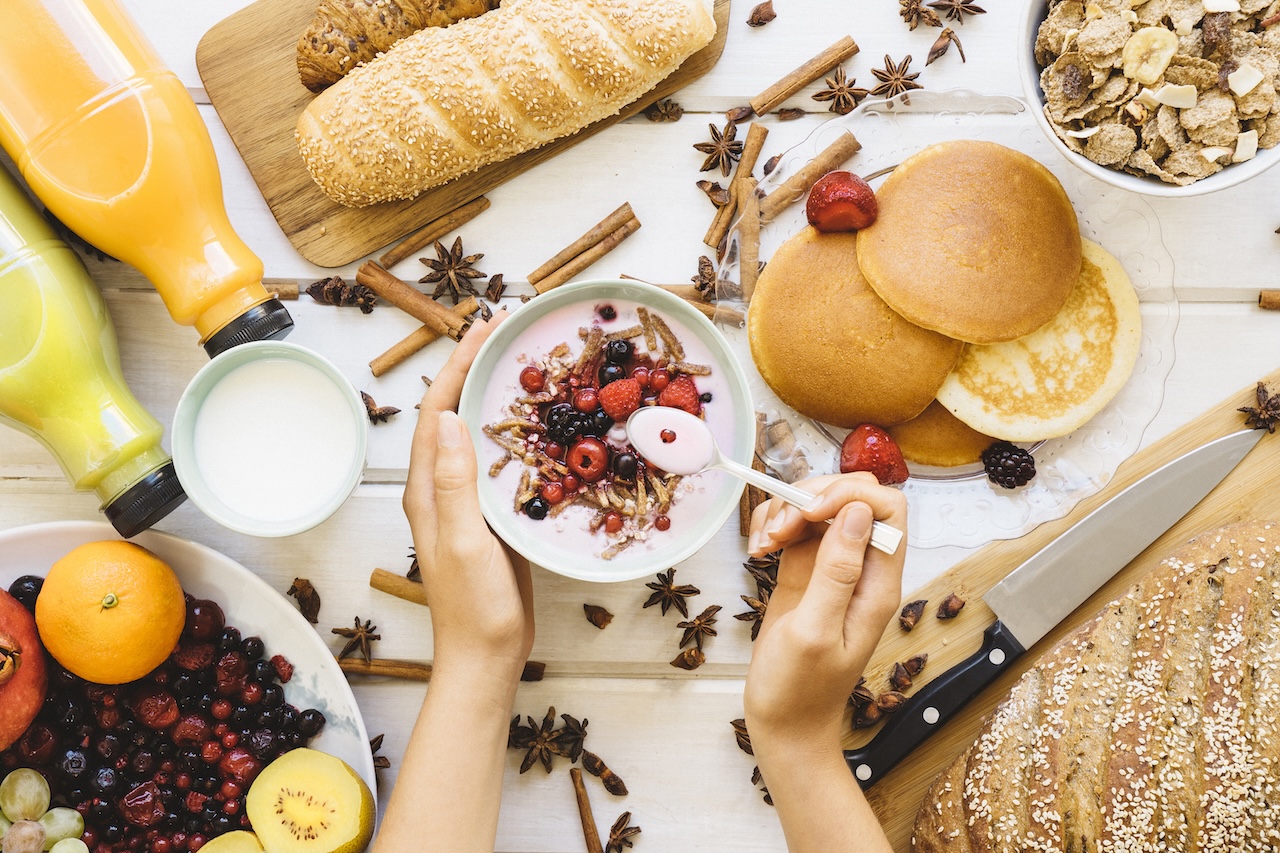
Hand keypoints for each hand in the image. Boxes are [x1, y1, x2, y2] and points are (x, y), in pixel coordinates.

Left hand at [403, 312, 533, 680]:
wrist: (486, 658)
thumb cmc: (474, 610)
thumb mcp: (465, 544)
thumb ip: (456, 486)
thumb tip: (451, 421)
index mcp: (427, 491)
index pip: (438, 412)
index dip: (457, 366)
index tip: (485, 329)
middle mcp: (442, 489)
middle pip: (454, 413)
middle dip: (474, 368)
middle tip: (508, 331)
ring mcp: (466, 503)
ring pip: (477, 433)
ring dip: (494, 395)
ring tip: (524, 363)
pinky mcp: (491, 517)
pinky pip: (499, 462)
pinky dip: (516, 433)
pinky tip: (542, 426)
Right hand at [743, 473, 906, 752]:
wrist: (785, 725)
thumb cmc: (799, 690)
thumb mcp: (815, 631)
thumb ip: (837, 571)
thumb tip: (856, 512)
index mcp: (878, 584)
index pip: (887, 510)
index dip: (848, 496)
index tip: (808, 515)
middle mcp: (861, 569)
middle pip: (851, 498)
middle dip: (811, 498)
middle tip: (777, 531)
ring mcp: (833, 567)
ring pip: (820, 507)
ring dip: (785, 510)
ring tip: (762, 545)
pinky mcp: (806, 570)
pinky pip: (796, 527)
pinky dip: (773, 525)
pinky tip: (758, 550)